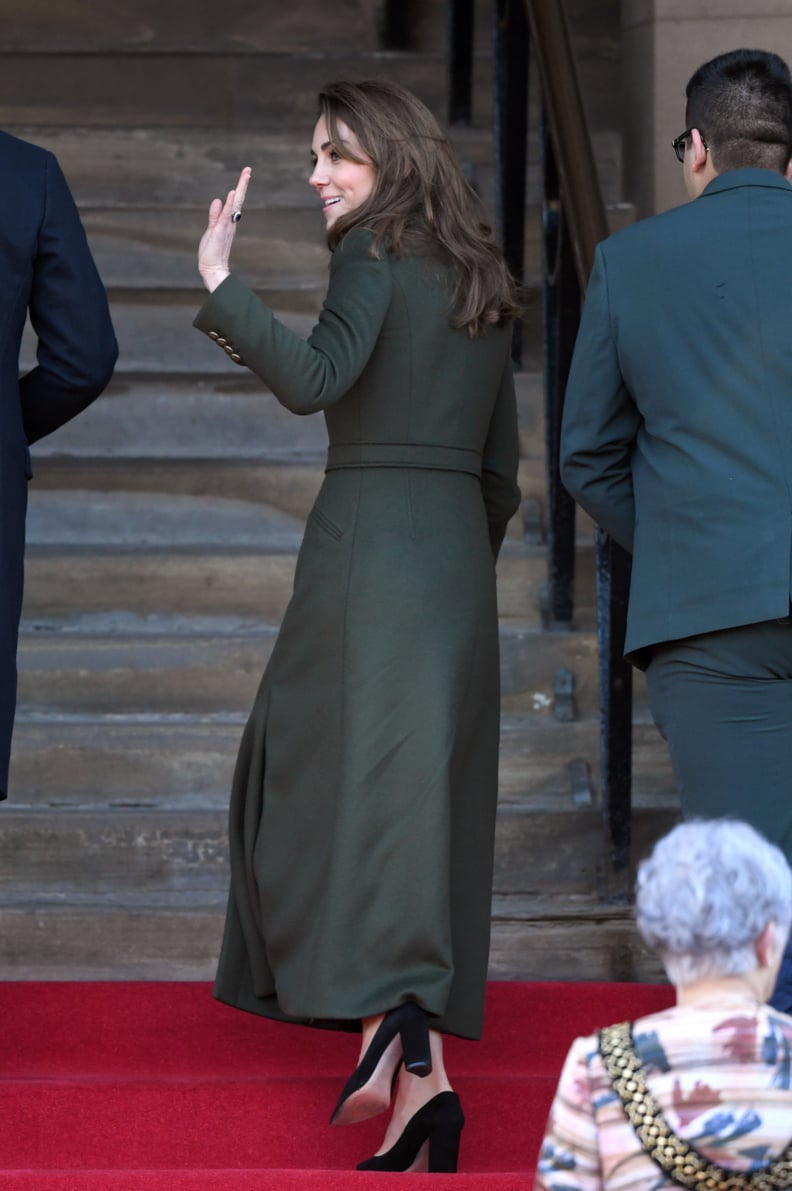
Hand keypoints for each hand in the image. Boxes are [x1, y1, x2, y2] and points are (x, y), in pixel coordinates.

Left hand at [198, 166, 251, 292]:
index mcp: (229, 221)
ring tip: (245, 174)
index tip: (245, 174)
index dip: (240, 188)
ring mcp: (227, 225)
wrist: (212, 268)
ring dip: (240, 188)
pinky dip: (230, 203)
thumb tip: (217, 200)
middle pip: (239, 199)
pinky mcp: (221, 230)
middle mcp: (231, 222)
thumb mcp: (212, 228)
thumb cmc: (211, 251)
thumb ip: (214, 214)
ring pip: (235, 204)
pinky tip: (233, 192)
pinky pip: (226, 214)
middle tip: (248, 169)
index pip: (235, 202)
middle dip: (243, 184)